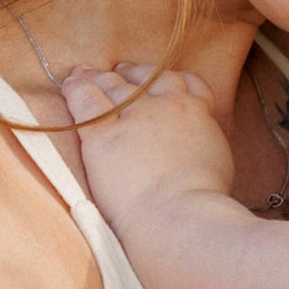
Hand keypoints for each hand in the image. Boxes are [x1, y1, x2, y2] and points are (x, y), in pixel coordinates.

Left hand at [57, 58, 234, 222]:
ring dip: (99, 78)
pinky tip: (71, 84)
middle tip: (115, 72)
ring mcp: (131, 119)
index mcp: (194, 111)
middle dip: (128, 74)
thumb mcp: (218, 159)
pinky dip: (76, 89)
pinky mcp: (102, 137)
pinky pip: (85, 101)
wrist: (178, 216)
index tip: (150, 80)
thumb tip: (195, 142)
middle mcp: (163, 106)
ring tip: (85, 74)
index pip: (182, 81)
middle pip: (143, 79)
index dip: (163, 78)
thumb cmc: (203, 200)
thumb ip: (202, 139)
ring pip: (113, 86)